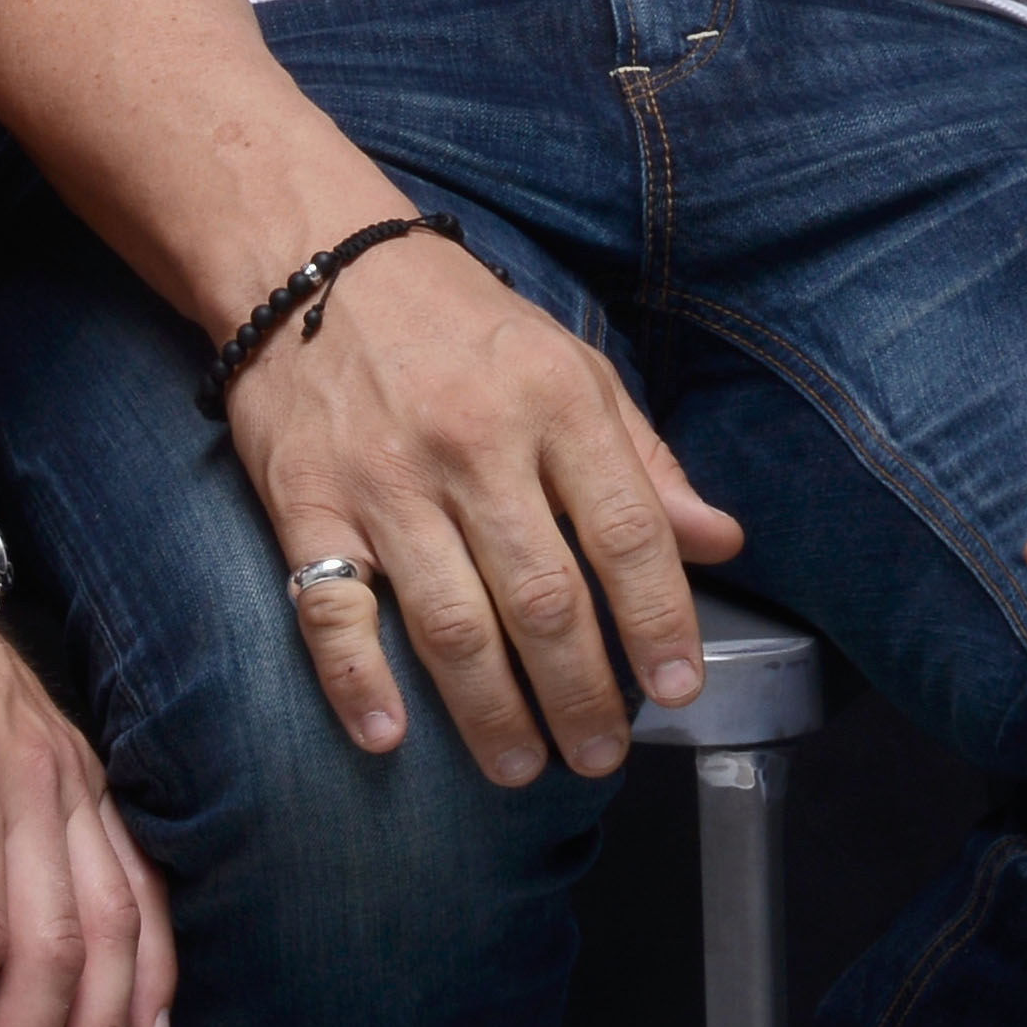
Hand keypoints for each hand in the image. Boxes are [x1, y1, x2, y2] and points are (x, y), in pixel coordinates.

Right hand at [228, 229, 748, 785]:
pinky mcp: (306, 504)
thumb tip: (719, 540)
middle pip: (545, 597)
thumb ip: (644, 458)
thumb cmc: (454, 322)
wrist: (307, 258)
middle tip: (603, 755)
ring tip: (523, 767)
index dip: (660, 621)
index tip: (680, 688)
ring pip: (452, 622)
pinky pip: (332, 610)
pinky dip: (359, 682)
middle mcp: (473, 443)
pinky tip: (388, 737)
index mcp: (553, 401)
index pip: (627, 532)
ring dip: (493, 713)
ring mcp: (385, 480)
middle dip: (583, 693)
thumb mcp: (568, 363)